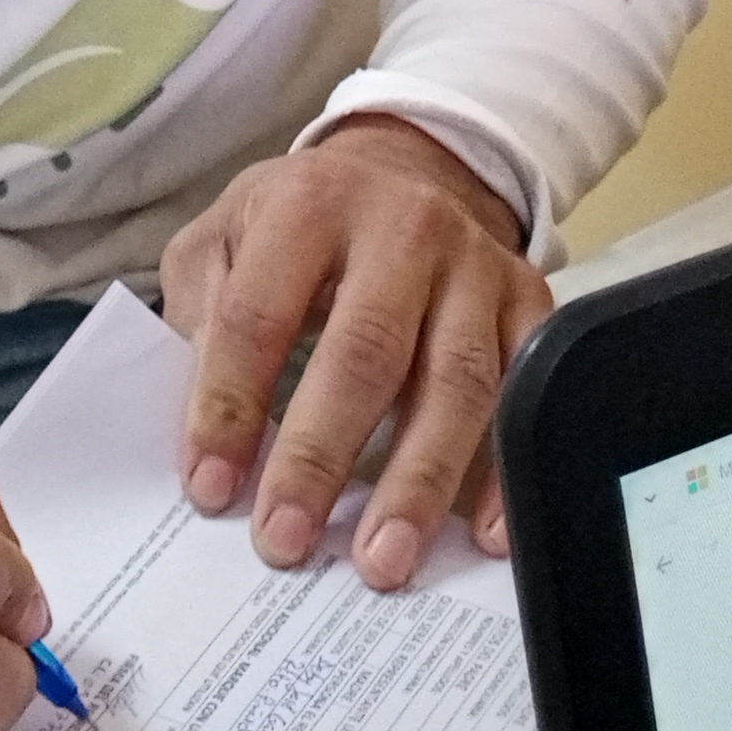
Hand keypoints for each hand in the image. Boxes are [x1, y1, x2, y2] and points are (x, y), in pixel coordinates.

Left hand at [162, 114, 547, 592]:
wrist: (409, 170)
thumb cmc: (299, 224)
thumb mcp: (225, 237)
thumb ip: (201, 316)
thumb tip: (206, 429)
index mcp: (309, 205)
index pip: (258, 315)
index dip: (229, 405)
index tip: (210, 489)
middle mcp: (403, 228)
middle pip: (364, 353)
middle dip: (321, 456)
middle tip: (286, 541)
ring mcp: (476, 266)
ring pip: (457, 382)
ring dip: (418, 481)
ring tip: (381, 560)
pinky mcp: (529, 302)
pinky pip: (526, 391)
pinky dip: (507, 470)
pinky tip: (481, 536)